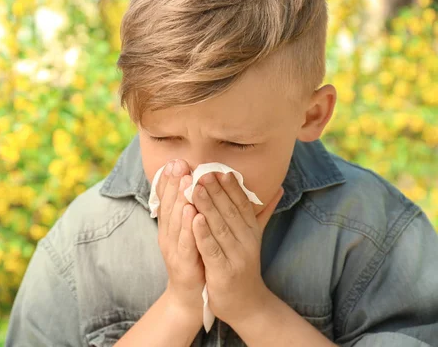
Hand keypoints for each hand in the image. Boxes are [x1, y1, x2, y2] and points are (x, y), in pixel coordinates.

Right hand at [156, 159, 205, 317]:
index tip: (176, 160)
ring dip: (180, 199)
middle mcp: (167, 234)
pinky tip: (193, 212)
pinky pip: (186, 242)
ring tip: (186, 180)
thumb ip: (191, 209)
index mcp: (169, 226)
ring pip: (175, 220)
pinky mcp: (183, 263)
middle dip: (174, 183)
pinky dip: (188, 226)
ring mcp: (173, 248)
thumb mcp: (189, 232)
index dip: (170, 179)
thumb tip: (194, 185)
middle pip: (169, 204)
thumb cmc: (194, 260)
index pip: (166, 198)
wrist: (191, 296)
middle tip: (179, 163)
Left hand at [191, 172, 283, 325]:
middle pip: (230, 211)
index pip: (242, 203)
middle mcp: (247, 241)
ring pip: (221, 227)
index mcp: (251, 230)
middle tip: (201, 172)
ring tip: (195, 188)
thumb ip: (262, 212)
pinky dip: (203, 234)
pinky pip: (213, 249)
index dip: (230, 186)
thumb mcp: (253, 237)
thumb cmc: (243, 266)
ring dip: (208, 206)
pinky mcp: (224, 272)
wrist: (247, 305)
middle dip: (216, 190)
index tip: (218, 168)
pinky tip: (194, 219)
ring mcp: (236, 256)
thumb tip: (278, 187)